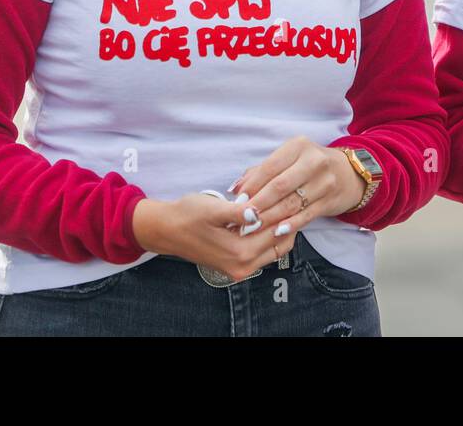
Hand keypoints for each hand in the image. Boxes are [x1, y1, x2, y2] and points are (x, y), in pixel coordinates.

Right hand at [131, 194, 299, 281]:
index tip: (296, 193)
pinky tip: (266, 216)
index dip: (288, 211)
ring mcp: (240, 269)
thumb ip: (237, 212)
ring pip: (275, 248)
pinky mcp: (236, 266)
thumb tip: (258, 212)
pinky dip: (269, 235)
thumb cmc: (187, 215)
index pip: (277, 232)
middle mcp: (243, 267)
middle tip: (293, 197)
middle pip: (281, 243)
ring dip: (280, 228)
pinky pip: (263, 251)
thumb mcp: (213, 209)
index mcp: (239, 253)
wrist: (166, 230)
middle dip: (288, 220)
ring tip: (281, 204)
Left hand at [232, 136, 366, 232]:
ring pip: (292, 203)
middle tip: (243, 217)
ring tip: (253, 227)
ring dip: (270, 217)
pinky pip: (306, 215)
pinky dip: (290, 225)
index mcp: (299, 146)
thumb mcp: (288, 159)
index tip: (238, 200)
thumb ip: (260, 172)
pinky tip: (277, 231)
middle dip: (259, 203)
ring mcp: (324, 182)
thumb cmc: (309, 166)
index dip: (252, 185)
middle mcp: (314, 161)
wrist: (348, 174)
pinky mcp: (330, 201)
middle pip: (281, 186)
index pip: (270, 166)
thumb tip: (235, 188)